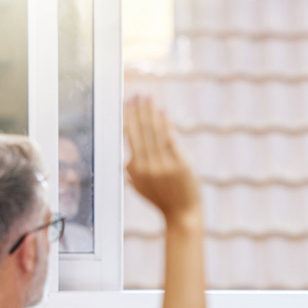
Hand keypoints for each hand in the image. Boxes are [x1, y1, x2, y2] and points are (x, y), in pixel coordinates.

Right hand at [124, 95, 200, 226]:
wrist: (182, 214)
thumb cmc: (162, 199)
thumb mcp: (140, 185)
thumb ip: (131, 171)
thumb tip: (124, 159)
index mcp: (134, 168)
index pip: (129, 136)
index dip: (128, 118)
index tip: (127, 102)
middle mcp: (146, 165)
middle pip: (140, 131)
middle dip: (138, 110)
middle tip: (137, 93)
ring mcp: (163, 164)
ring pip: (153, 132)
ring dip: (150, 112)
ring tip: (148, 97)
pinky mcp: (180, 164)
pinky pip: (169, 140)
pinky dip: (165, 124)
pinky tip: (162, 111)